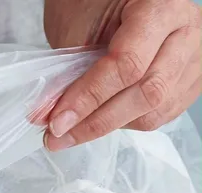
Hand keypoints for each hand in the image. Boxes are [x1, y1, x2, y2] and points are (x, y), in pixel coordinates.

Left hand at [43, 0, 201, 150]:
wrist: (114, 2)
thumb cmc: (94, 6)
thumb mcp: (78, 27)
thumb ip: (70, 70)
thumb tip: (50, 116)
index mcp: (161, 9)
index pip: (128, 64)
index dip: (90, 97)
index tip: (58, 120)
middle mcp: (187, 33)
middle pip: (148, 92)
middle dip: (98, 121)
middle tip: (59, 134)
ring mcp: (194, 59)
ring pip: (156, 109)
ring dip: (110, 126)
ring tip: (73, 130)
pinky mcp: (190, 81)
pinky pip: (160, 114)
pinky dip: (125, 123)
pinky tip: (99, 120)